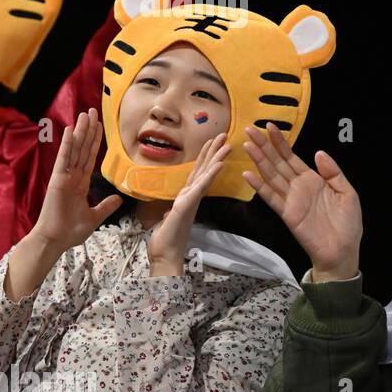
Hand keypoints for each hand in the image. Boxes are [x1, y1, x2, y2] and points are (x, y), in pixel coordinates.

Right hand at [31, 108, 123, 254]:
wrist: (55, 240)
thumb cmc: (70, 231)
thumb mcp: (94, 217)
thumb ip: (105, 206)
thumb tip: (119, 198)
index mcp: (79, 184)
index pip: (89, 157)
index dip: (94, 141)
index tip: (99, 126)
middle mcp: (71, 177)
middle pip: (82, 148)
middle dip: (88, 130)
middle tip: (92, 112)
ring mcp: (64, 177)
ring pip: (74, 149)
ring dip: (80, 132)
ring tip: (85, 115)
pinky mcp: (57, 180)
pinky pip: (63, 159)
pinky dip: (67, 144)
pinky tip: (70, 130)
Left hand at [147, 134, 230, 275]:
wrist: (164, 256)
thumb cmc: (165, 241)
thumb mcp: (166, 222)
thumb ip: (171, 214)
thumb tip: (170, 213)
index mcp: (186, 199)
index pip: (197, 174)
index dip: (204, 158)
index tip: (212, 143)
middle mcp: (191, 198)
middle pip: (204, 170)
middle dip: (213, 151)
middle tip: (224, 135)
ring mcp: (190, 201)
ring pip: (205, 175)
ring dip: (215, 158)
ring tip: (226, 143)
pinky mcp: (187, 206)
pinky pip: (200, 187)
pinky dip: (209, 174)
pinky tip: (218, 163)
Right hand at [242, 123, 361, 281]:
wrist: (342, 249)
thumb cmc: (347, 223)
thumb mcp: (347, 193)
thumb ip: (333, 172)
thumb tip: (318, 152)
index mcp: (313, 180)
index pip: (292, 157)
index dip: (280, 142)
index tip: (270, 127)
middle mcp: (298, 187)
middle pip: (277, 162)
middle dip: (264, 146)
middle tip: (250, 130)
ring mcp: (290, 199)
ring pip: (271, 175)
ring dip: (258, 160)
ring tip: (247, 146)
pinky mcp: (286, 213)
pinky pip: (271, 197)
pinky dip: (259, 186)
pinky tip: (248, 175)